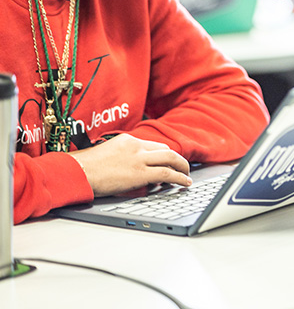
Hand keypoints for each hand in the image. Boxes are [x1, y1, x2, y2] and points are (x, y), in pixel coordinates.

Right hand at [70, 133, 191, 196]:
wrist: (75, 172)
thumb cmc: (84, 168)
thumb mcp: (106, 155)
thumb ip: (122, 158)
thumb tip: (131, 169)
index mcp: (128, 141)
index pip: (153, 145)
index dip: (164, 155)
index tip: (170, 162)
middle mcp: (136, 146)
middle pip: (166, 150)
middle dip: (178, 160)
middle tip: (184, 168)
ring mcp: (139, 159)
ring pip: (171, 159)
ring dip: (183, 167)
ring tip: (187, 176)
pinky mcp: (139, 173)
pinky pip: (167, 174)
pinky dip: (180, 178)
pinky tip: (185, 183)